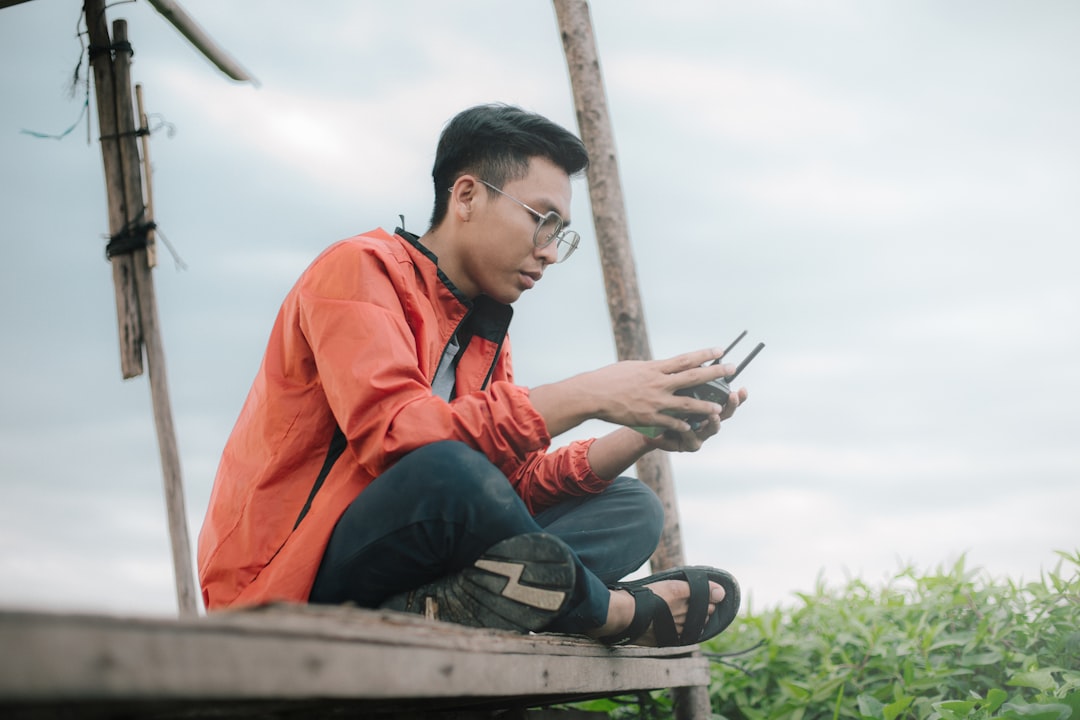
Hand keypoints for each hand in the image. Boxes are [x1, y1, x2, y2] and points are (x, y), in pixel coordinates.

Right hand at [583, 347, 740, 433]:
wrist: (592, 394)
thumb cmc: (610, 378)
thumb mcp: (633, 367)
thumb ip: (652, 368)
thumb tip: (665, 366)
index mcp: (655, 368)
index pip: (685, 359)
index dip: (704, 354)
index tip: (720, 350)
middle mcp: (658, 383)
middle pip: (693, 378)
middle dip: (715, 374)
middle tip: (732, 369)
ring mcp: (655, 402)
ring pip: (687, 404)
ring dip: (705, 406)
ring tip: (719, 407)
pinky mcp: (648, 418)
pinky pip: (670, 423)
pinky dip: (682, 425)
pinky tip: (692, 427)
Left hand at [648, 385, 747, 451]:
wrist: (653, 431)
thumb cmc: (668, 410)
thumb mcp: (678, 393)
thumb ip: (688, 381)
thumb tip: (698, 362)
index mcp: (709, 407)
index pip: (728, 401)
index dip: (738, 397)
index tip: (743, 388)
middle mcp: (709, 421)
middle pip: (726, 414)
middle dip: (731, 405)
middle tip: (733, 395)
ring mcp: (700, 434)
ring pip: (712, 429)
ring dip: (715, 422)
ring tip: (714, 415)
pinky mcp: (687, 444)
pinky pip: (689, 439)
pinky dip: (688, 433)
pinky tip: (686, 429)